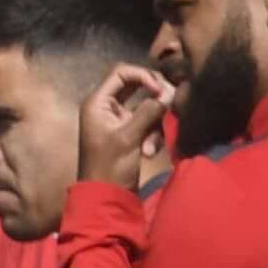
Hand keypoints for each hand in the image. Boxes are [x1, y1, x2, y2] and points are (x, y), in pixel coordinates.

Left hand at [78, 61, 175, 198]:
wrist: (107, 195)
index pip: (121, 72)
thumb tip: (168, 93)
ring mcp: (119, 119)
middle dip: (155, 100)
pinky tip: (149, 152)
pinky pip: (148, 123)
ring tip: (150, 148)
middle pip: (137, 86)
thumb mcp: (128, 137)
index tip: (161, 90)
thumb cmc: (110, 166)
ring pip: (146, 107)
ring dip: (154, 125)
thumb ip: (148, 112)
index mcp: (98, 102)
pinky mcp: (130, 132)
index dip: (144, 76)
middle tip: (170, 107)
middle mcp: (107, 106)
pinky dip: (152, 136)